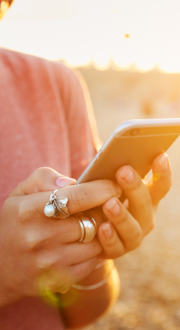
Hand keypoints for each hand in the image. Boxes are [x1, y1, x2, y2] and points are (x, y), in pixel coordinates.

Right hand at [0, 168, 120, 306]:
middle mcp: (40, 237)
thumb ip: (44, 178)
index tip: (114, 186)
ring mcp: (50, 262)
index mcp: (30, 211)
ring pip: (96, 243)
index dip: (102, 189)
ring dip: (100, 231)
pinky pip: (91, 262)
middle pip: (92, 220)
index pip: (78, 197)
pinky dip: (92, 251)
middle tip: (106, 204)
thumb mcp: (20, 193)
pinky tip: (83, 243)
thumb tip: (73, 181)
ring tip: (93, 223)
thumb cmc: (14, 223)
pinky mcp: (59, 279)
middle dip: (104, 210)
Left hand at [97, 153, 171, 257]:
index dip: (163, 172)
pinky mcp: (117, 250)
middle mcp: (145, 217)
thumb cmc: (99, 198)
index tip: (160, 156)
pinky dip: (110, 237)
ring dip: (122, 216)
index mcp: (146, 198)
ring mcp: (133, 236)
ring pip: (134, 229)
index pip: (161, 185)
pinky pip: (116, 247)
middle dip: (136, 187)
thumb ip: (110, 171)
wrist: (89, 229)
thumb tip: (109, 154)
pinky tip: (102, 227)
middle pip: (147, 204)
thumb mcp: (105, 182)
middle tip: (123, 171)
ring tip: (110, 203)